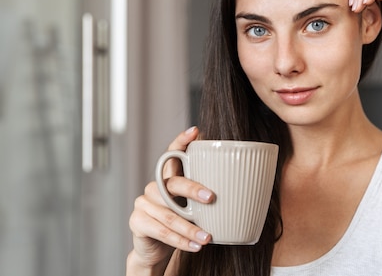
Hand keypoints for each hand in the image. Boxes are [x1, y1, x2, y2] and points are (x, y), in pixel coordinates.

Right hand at [127, 127, 214, 273]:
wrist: (156, 249)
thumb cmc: (181, 223)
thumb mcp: (194, 207)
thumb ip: (206, 194)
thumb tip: (244, 186)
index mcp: (168, 177)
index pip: (172, 153)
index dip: (181, 141)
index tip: (196, 131)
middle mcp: (154, 186)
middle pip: (172, 183)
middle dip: (192, 189)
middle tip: (211, 197)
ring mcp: (143, 203)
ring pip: (168, 214)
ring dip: (190, 227)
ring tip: (207, 237)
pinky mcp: (137, 221)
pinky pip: (161, 231)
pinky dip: (180, 240)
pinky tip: (195, 246)